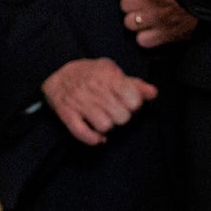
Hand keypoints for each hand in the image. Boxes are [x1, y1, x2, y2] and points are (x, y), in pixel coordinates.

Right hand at [40, 57, 156, 147]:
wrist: (56, 75)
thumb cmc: (90, 74)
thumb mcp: (112, 72)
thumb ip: (135, 84)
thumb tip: (154, 93)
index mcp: (107, 76)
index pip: (133, 100)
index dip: (134, 105)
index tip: (128, 102)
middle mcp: (93, 88)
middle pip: (122, 117)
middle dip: (121, 117)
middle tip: (114, 111)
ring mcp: (79, 102)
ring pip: (105, 126)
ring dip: (107, 126)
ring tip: (103, 119)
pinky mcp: (66, 114)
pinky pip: (83, 134)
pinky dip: (93, 139)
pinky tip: (97, 136)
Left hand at [113, 0, 197, 47]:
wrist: (205, 4)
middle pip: (124, 5)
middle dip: (133, 6)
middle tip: (147, 5)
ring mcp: (159, 16)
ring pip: (129, 23)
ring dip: (138, 23)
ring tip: (149, 18)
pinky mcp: (165, 35)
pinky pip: (142, 40)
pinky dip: (148, 38)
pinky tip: (155, 31)